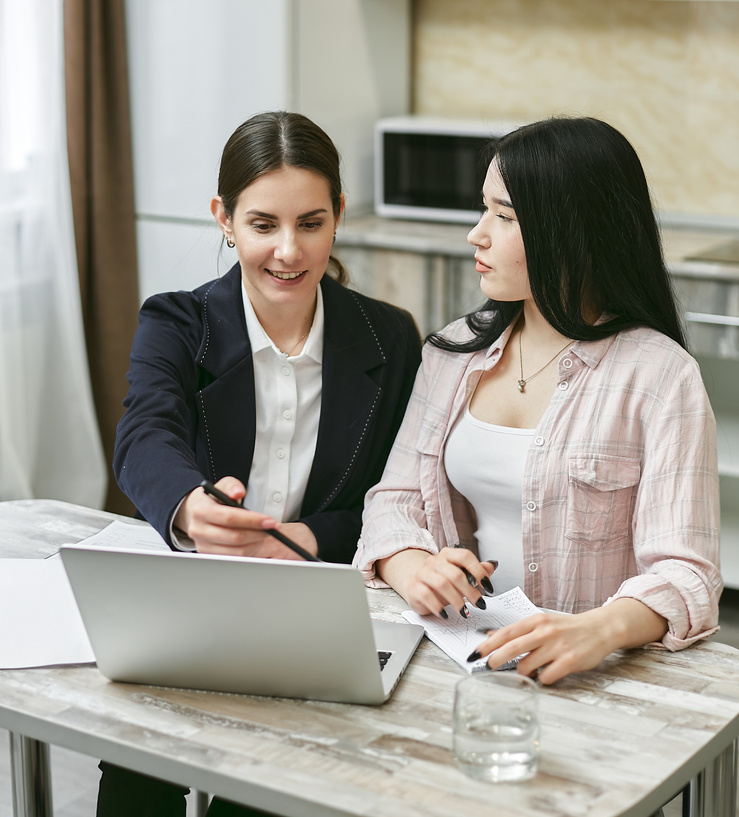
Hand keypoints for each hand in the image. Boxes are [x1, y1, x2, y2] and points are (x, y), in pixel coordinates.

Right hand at [174, 476, 318, 558]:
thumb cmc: (214, 500)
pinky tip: (255, 541)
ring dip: (256, 543)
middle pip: (235, 537)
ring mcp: (203, 546)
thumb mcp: (223, 486)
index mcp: (201, 510)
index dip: (252, 520)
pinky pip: (234, 558)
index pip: (230, 518)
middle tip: (272, 528)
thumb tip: (238, 493)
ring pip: (236, 551)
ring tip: (263, 534)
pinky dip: (249, 551)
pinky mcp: (210, 556)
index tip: (270, 521)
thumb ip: (232, 486)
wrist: (197, 513)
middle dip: (258, 533)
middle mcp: (198, 530)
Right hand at [378, 547, 495, 619]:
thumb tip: (492, 566)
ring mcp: (422, 573)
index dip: (478, 571)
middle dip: (470, 591)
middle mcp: (434, 561)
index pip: (465, 556)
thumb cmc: (440, 581)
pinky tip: (445, 614)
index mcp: (447, 554)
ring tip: (463, 611)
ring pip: (442, 584)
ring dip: (456, 600)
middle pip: (455, 574)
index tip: (488, 586)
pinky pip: (427, 596)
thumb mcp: (460, 575)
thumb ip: (476, 571)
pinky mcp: (414, 587)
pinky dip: (438, 607)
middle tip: (479, 603)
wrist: (415, 585)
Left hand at [471, 599, 667, 684]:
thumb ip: (519, 631)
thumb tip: (491, 637)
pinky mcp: (569, 661)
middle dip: (495, 659)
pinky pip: (546, 677)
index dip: (487, 644)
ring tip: (529, 669)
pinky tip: (547, 674)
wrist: (600, 628)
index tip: (474, 654)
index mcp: (536, 620)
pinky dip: (542, 679)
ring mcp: (557, 647)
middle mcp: (545, 631)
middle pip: (512, 647)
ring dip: (523, 672)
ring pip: (527, 665)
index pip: (506, 632)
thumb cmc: (568, 627)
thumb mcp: (543, 622)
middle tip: (488, 667)